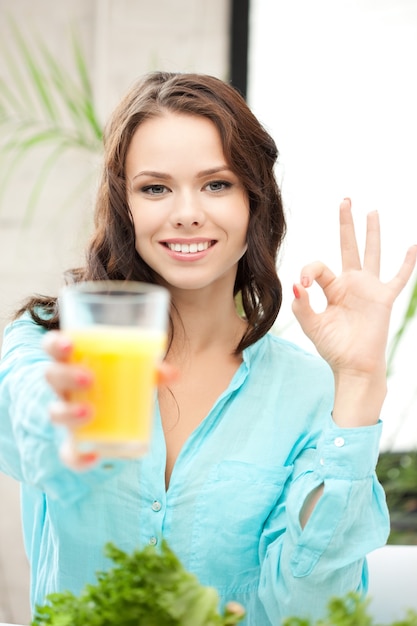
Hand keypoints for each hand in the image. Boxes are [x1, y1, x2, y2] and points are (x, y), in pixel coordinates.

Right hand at [43, 331, 176, 469]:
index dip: (55, 343)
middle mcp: (63, 385)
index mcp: (73, 360)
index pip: (53, 346)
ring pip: (55, 411)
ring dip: (69, 412)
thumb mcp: (133, 373)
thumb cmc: (116, 383)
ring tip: (90, 411)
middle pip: (52, 375)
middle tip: (89, 379)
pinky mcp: (72, 440)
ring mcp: (65, 411)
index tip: (68, 345)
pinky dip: (77, 457)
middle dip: (67, 376)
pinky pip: (67, 451)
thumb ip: (150, 371)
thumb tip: (175, 373)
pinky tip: (93, 458)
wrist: (106, 413)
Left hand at [292, 198, 416, 425]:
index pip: (319, 267)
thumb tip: (296, 284)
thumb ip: (302, 306)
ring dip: (372, 233)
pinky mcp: (384, 299)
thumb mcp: (312, 326)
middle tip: (345, 201)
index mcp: (331, 288)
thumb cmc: (333, 347)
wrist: (353, 366)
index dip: (309, 270)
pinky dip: (406, 263)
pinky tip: (412, 246)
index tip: (303, 284)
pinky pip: (398, 278)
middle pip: (348, 247)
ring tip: (371, 211)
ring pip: (372, 254)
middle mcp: (350, 284)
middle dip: (346, 224)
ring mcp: (369, 289)